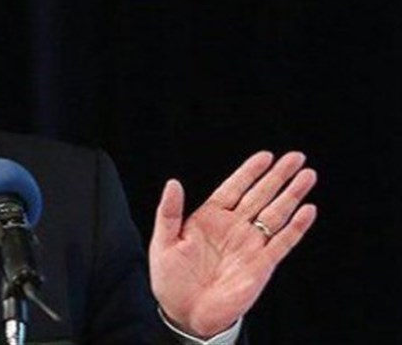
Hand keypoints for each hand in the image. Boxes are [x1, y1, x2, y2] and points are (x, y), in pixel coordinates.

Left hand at [148, 151, 316, 337]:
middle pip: (260, 195)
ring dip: (292, 195)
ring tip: (308, 175)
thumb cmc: (171, 280)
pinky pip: (283, 242)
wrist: (185, 314)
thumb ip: (169, 212)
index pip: (234, 188)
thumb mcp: (163, 242)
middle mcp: (233, 228)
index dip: (250, 172)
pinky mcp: (262, 265)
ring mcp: (250, 245)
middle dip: (278, 176)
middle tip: (296, 157)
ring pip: (276, 214)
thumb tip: (173, 182)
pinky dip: (296, 227)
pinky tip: (308, 210)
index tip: (266, 155)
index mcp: (210, 218)